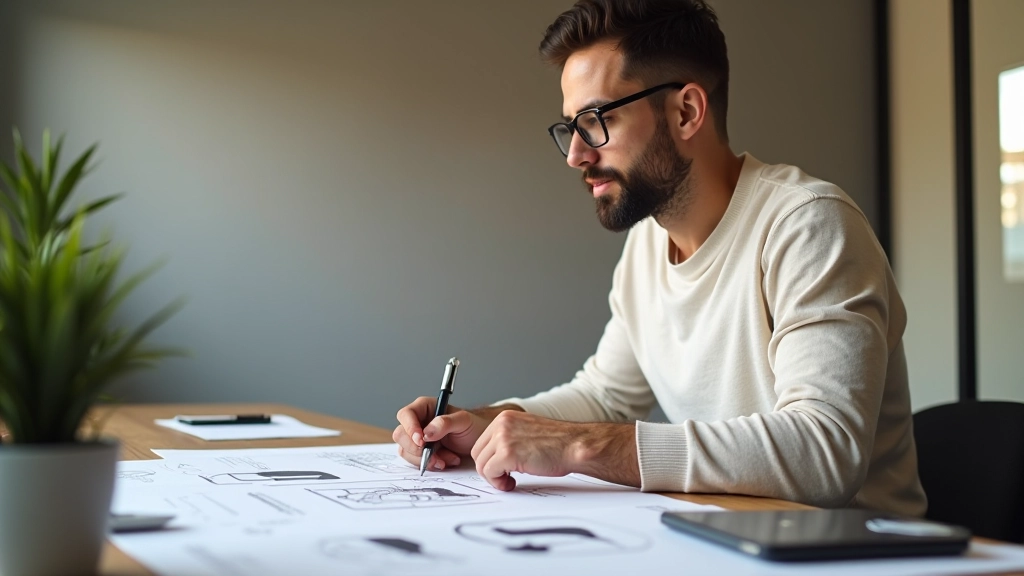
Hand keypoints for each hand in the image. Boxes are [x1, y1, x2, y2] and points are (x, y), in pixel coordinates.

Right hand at [393, 397, 489, 470]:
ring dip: (425, 459)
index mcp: (425, 407)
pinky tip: (446, 461)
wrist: (479, 443)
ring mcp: (417, 439)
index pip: (406, 414)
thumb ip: (445, 423)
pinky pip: (415, 462)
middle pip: (400, 434)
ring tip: (447, 458)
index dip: (410, 428)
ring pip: (406, 451)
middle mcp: (417, 422)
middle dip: (415, 448)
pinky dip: (430, 464)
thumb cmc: (472, 427)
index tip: (421, 441)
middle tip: (433, 454)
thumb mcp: (463, 421)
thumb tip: (426, 433)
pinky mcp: (420, 453)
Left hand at [470, 411, 640, 490]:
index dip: (490, 460)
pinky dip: (498, 482)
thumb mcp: (528, 433)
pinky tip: (512, 483)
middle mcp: (502, 424)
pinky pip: (490, 473)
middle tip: (504, 479)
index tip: (501, 470)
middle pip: (478, 453)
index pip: (482, 442)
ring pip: (481, 464)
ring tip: (509, 482)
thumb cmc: (560, 443)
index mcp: (506, 418)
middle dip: (488, 470)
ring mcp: (503, 438)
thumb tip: (494, 459)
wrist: (576, 445)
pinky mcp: (507, 454)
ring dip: (493, 478)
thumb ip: (510, 439)